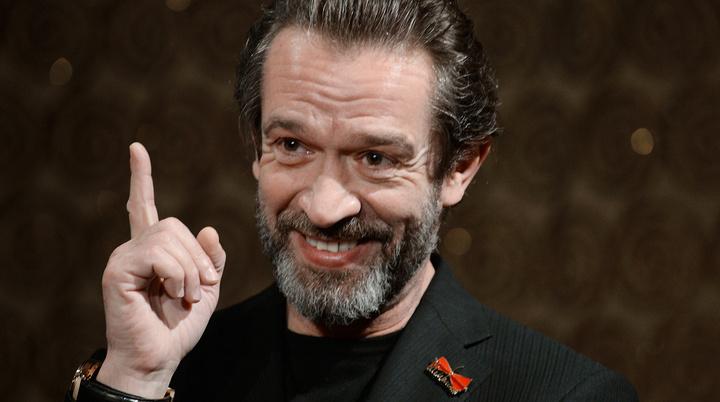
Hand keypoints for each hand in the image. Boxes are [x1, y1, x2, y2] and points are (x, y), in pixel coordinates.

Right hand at [96, 142, 224, 397]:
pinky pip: (158, 254)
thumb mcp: (207, 288)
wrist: (159, 357)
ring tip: (184, 296)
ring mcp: (123, 257)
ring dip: (190, 271)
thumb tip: (208, 230)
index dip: (142, 177)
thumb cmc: (178, 326)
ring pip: (168, 237)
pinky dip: (177, 275)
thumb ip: (211, 258)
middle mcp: (134, 248)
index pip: (145, 206)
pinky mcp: (118, 270)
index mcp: (153, 250)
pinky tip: (173, 294)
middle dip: (197, 258)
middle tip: (197, 289)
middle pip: (174, 224)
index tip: (137, 148)